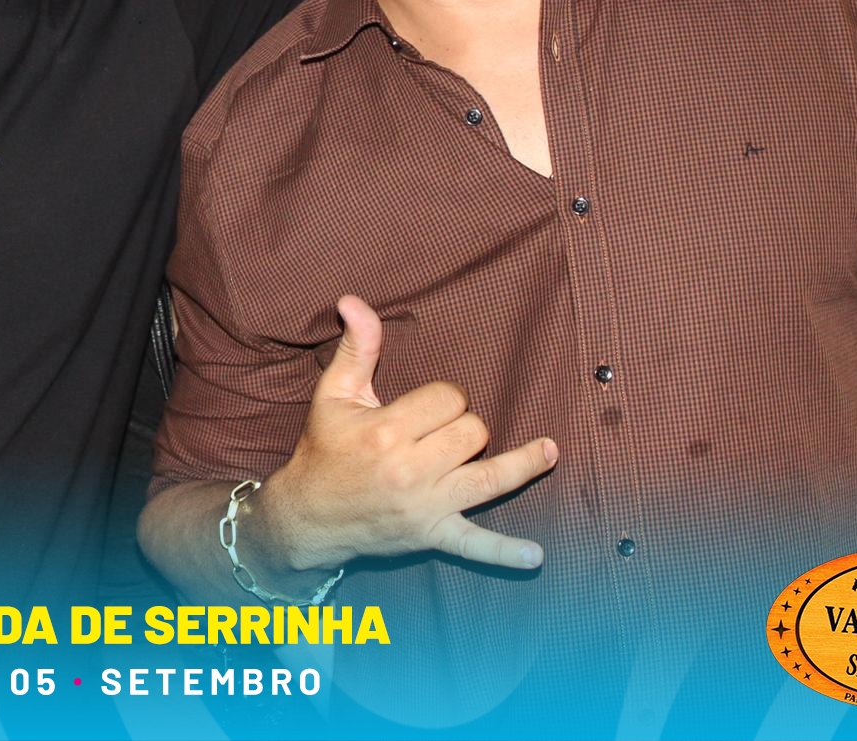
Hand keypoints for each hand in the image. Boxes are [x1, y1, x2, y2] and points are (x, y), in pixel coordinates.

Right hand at [253, 296, 556, 576]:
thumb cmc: (323, 450)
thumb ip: (356, 347)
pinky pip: (474, 545)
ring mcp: (424, 506)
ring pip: (489, 477)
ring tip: (549, 451)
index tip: (430, 407)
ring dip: (521, 464)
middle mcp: (409, 470)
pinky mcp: (431, 535)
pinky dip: (504, 552)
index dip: (445, 396)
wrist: (307, 516)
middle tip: (441, 433)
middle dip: (464, 425)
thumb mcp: (333, 394)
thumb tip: (353, 300)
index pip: (448, 398)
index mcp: (386, 430)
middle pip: (472, 432)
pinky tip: (533, 555)